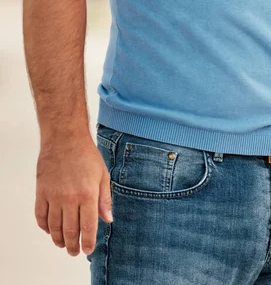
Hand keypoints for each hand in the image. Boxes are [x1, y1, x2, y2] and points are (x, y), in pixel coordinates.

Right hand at [35, 135, 112, 255]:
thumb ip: (105, 200)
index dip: (88, 241)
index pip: (88, 226)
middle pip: (70, 230)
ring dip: (58, 239)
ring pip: (54, 226)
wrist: (65, 140)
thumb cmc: (87, 156)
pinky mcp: (41, 192)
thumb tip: (108, 219)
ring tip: (62, 245)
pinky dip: (44, 226)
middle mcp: (70, 198)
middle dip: (73, 245)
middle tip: (74, 252)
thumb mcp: (103, 176)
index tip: (88, 250)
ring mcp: (54, 196)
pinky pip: (41, 215)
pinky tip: (49, 230)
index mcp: (88, 195)